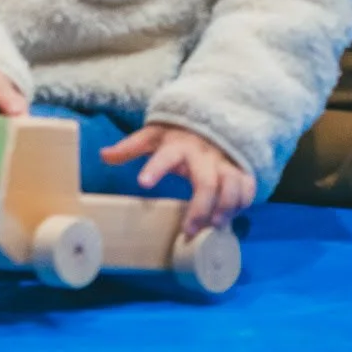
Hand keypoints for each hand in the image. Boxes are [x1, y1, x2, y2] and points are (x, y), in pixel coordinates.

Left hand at [98, 124, 254, 237]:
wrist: (211, 119)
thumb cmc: (177, 135)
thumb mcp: (153, 136)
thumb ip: (130, 147)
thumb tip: (103, 155)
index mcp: (178, 145)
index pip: (165, 156)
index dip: (155, 168)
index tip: (143, 183)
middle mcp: (205, 155)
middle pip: (206, 184)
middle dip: (199, 209)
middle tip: (189, 232)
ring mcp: (226, 162)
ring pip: (232, 187)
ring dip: (225, 209)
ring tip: (215, 227)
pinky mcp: (241, 169)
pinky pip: (248, 187)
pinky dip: (243, 203)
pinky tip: (232, 216)